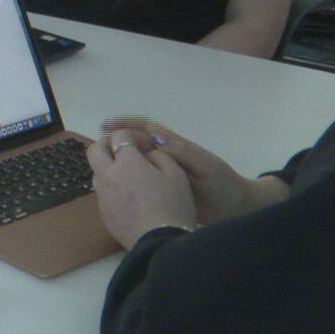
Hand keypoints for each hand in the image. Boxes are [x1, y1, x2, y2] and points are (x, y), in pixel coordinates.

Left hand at [87, 129, 196, 248]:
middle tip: (123, 149)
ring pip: (96, 172)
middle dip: (106, 144)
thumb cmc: (173, 207)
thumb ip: (160, 156)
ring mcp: (102, 195)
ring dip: (107, 167)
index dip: (132, 135)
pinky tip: (129, 198)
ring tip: (127, 175)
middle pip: (94, 150)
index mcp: (127, 162)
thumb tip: (147, 153)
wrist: (160, 243)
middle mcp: (108, 175)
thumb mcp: (177, 175)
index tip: (144, 143)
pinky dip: (111, 188)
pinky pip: (102, 193)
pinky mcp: (103, 213)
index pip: (119, 136)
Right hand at [101, 117, 285, 223]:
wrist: (237, 210)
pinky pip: (143, 181)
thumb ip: (182, 152)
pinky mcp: (166, 190)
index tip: (106, 125)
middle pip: (138, 143)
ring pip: (138, 162)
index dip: (127, 123)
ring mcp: (166, 174)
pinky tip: (117, 188)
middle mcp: (168, 158)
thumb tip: (155, 140)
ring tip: (101, 167)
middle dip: (117, 141)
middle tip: (97, 148)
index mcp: (177, 147)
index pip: (148, 128)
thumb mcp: (206, 166)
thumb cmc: (223, 185)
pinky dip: (128, 180)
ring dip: (121, 161)